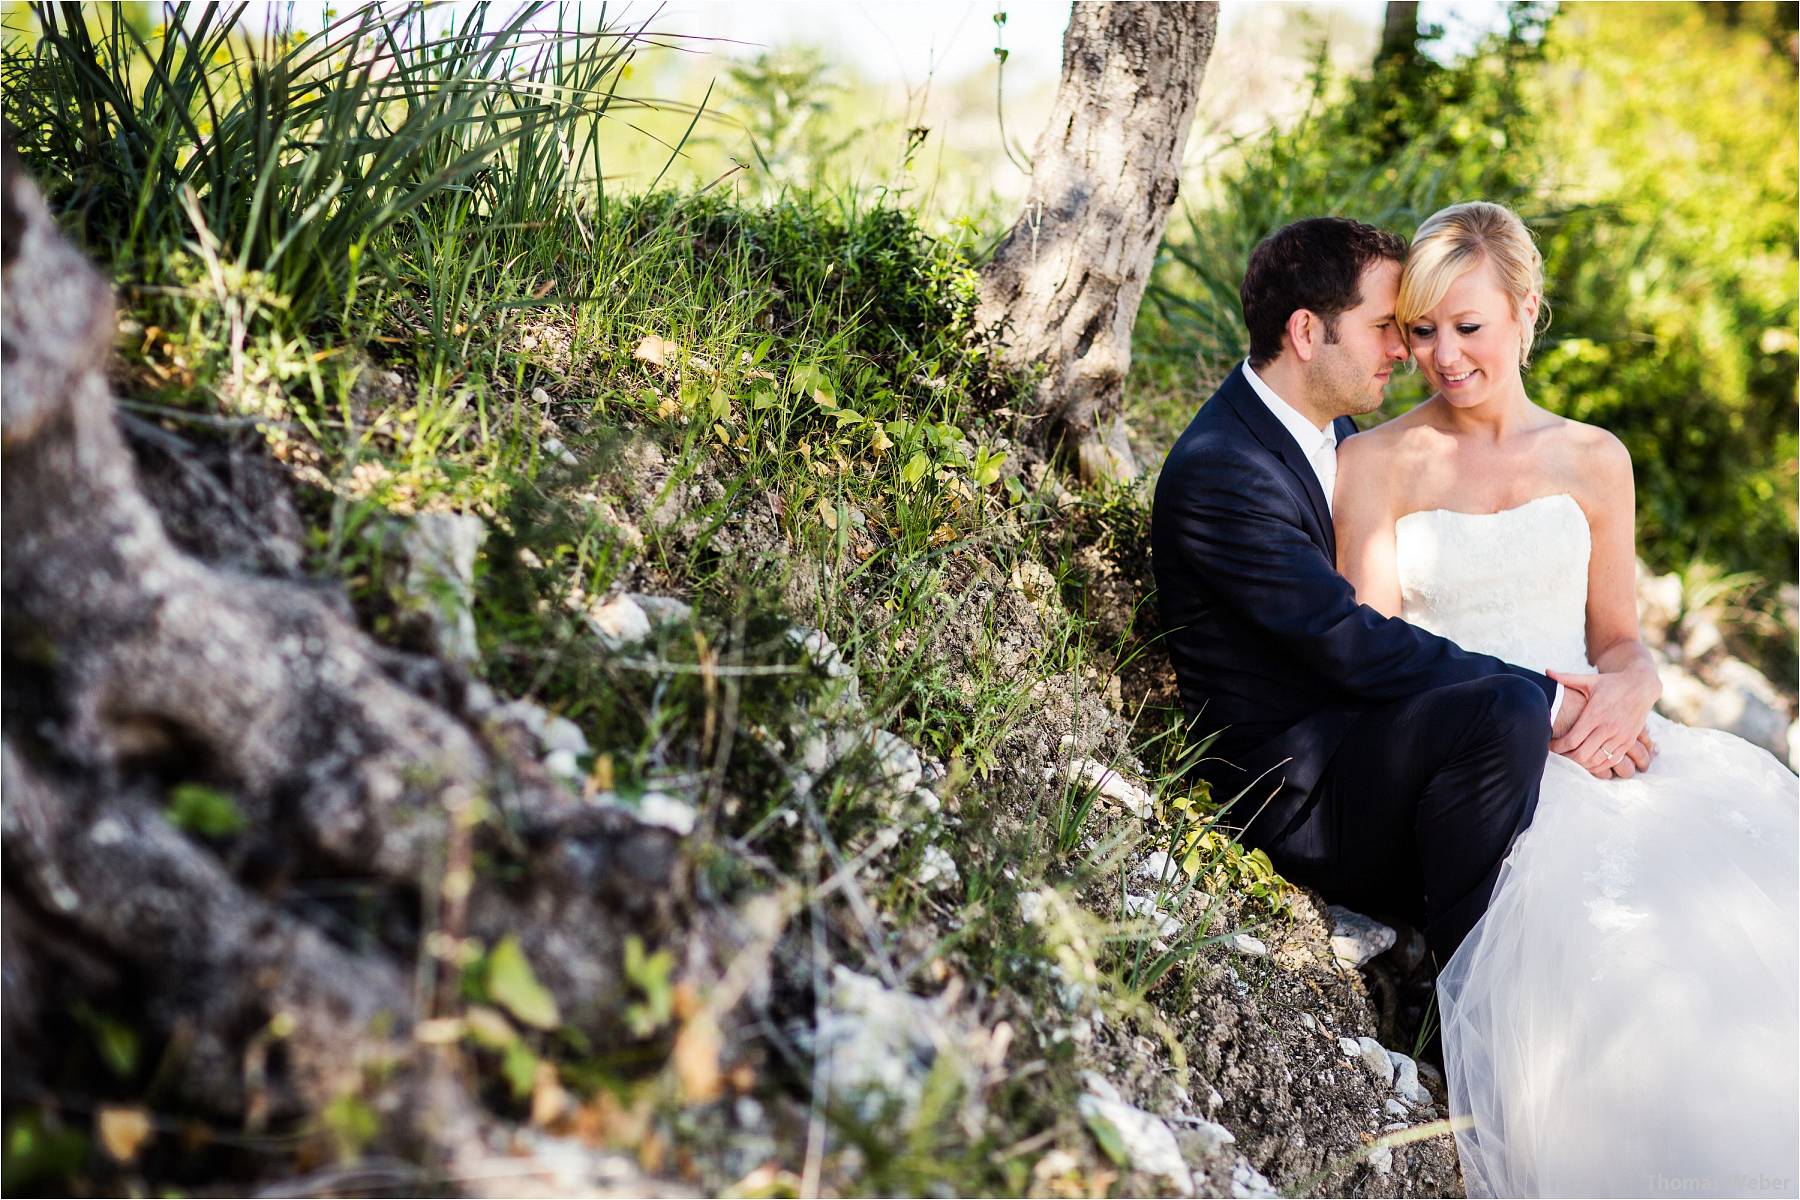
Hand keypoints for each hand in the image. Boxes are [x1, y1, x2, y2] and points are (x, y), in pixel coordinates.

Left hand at [1548, 665, 1660, 779]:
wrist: (1642, 686)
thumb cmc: (1612, 683)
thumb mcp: (1590, 681)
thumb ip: (1566, 678)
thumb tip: (1546, 671)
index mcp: (1595, 714)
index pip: (1571, 740)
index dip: (1557, 747)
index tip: (1550, 745)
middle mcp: (1608, 727)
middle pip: (1582, 754)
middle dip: (1567, 757)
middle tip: (1559, 753)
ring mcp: (1620, 736)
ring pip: (1596, 761)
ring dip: (1582, 763)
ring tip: (1572, 757)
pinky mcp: (1629, 742)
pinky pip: (1612, 762)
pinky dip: (1599, 766)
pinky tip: (1589, 760)